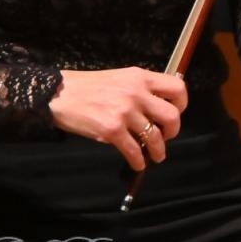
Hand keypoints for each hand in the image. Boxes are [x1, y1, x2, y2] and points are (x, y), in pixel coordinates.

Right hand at [48, 67, 187, 171]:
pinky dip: (138, 160)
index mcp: (141, 77)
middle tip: (168, 136)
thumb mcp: (121, 77)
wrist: (58, 94)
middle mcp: (136, 93)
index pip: (177, 88)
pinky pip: (133, 150)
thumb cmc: (88, 86)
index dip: (182, 103)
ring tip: (157, 155)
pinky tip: (138, 163)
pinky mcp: (111, 130)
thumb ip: (141, 88)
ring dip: (159, 150)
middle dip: (174, 131)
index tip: (177, 112)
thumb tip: (159, 104)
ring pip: (155, 136)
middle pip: (172, 115)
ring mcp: (125, 112)